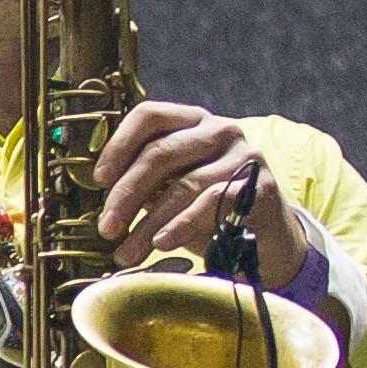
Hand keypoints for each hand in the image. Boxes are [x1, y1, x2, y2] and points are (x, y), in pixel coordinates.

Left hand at [92, 98, 336, 303]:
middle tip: (107, 228)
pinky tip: (162, 243)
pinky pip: (212, 203)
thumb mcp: (172, 189)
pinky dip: (182, 225)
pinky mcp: (262, 185)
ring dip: (148, 223)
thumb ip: (144, 184)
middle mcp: (220, 130)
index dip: (119, 145)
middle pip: (160, 152)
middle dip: (126, 194)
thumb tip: (101, 201)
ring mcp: (244, 155)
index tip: (99, 180)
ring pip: (184, 184)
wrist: (266, 238)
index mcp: (192, 122)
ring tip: (127, 252)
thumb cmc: (210, 210)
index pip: (149, 115)